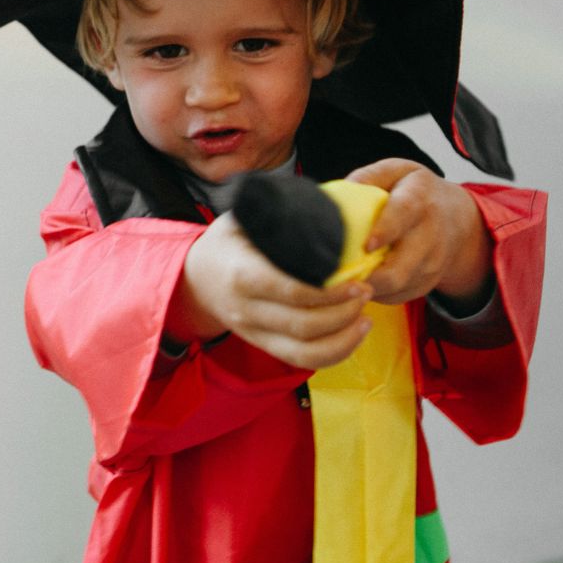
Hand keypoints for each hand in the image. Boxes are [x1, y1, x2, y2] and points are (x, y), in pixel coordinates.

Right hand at [166, 212, 373, 369]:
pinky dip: (333, 354)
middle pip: (303, 327)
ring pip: (305, 354)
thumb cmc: (227, 243)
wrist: (195, 278)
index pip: (292, 292)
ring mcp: (254, 333)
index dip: (330, 293)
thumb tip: (327, 201)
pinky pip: (302, 361)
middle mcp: (247, 311)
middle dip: (343, 314)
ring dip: (343, 340)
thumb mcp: (243, 219)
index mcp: (243, 275)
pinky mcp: (263, 346)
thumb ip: (277, 213)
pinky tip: (353, 335)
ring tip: (365, 318)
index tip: (358, 280)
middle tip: (366, 292)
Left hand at [346, 159, 492, 309]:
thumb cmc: (415, 192)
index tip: (366, 245)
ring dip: (368, 287)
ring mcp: (431, 263)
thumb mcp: (398, 172)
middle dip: (369, 276)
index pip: (403, 215)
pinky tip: (363, 281)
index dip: (385, 231)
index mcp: (418, 199)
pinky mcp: (427, 283)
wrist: (456, 217)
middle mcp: (430, 234)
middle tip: (340, 275)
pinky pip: (397, 297)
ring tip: (347, 278)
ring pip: (396, 288)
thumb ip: (370, 177)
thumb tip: (340, 193)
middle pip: (399, 269)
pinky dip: (377, 294)